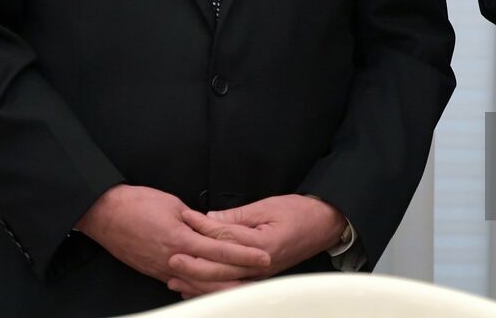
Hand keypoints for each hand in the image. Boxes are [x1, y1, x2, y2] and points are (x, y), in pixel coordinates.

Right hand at [75, 184, 269, 295]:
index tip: (263, 258)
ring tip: (242, 287)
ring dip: (220, 287)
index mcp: (181, 239)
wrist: (105, 214)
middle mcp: (173, 259)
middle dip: (238, 278)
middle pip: (212, 275)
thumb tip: (210, 229)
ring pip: (198, 284)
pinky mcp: (154, 272)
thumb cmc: (137, 203)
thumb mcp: (173, 205)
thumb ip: (195, 221)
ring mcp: (162, 269)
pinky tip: (211, 289)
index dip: (244, 255)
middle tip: (260, 279)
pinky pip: (182, 283)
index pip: (221, 250)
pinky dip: (198, 288)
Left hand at [168, 195, 345, 295]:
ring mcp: (261, 275)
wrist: (324, 225)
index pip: (226, 238)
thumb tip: (209, 218)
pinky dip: (213, 289)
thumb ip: (238, 216)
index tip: (185, 219)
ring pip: (224, 284)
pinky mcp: (260, 277)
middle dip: (193, 264)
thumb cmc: (299, 212)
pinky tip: (196, 288)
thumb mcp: (268, 206)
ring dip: (198, 282)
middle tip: (171, 257)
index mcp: (263, 245)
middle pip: (221, 269)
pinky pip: (232, 287)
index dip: (203, 228)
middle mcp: (261, 265)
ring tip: (175, 278)